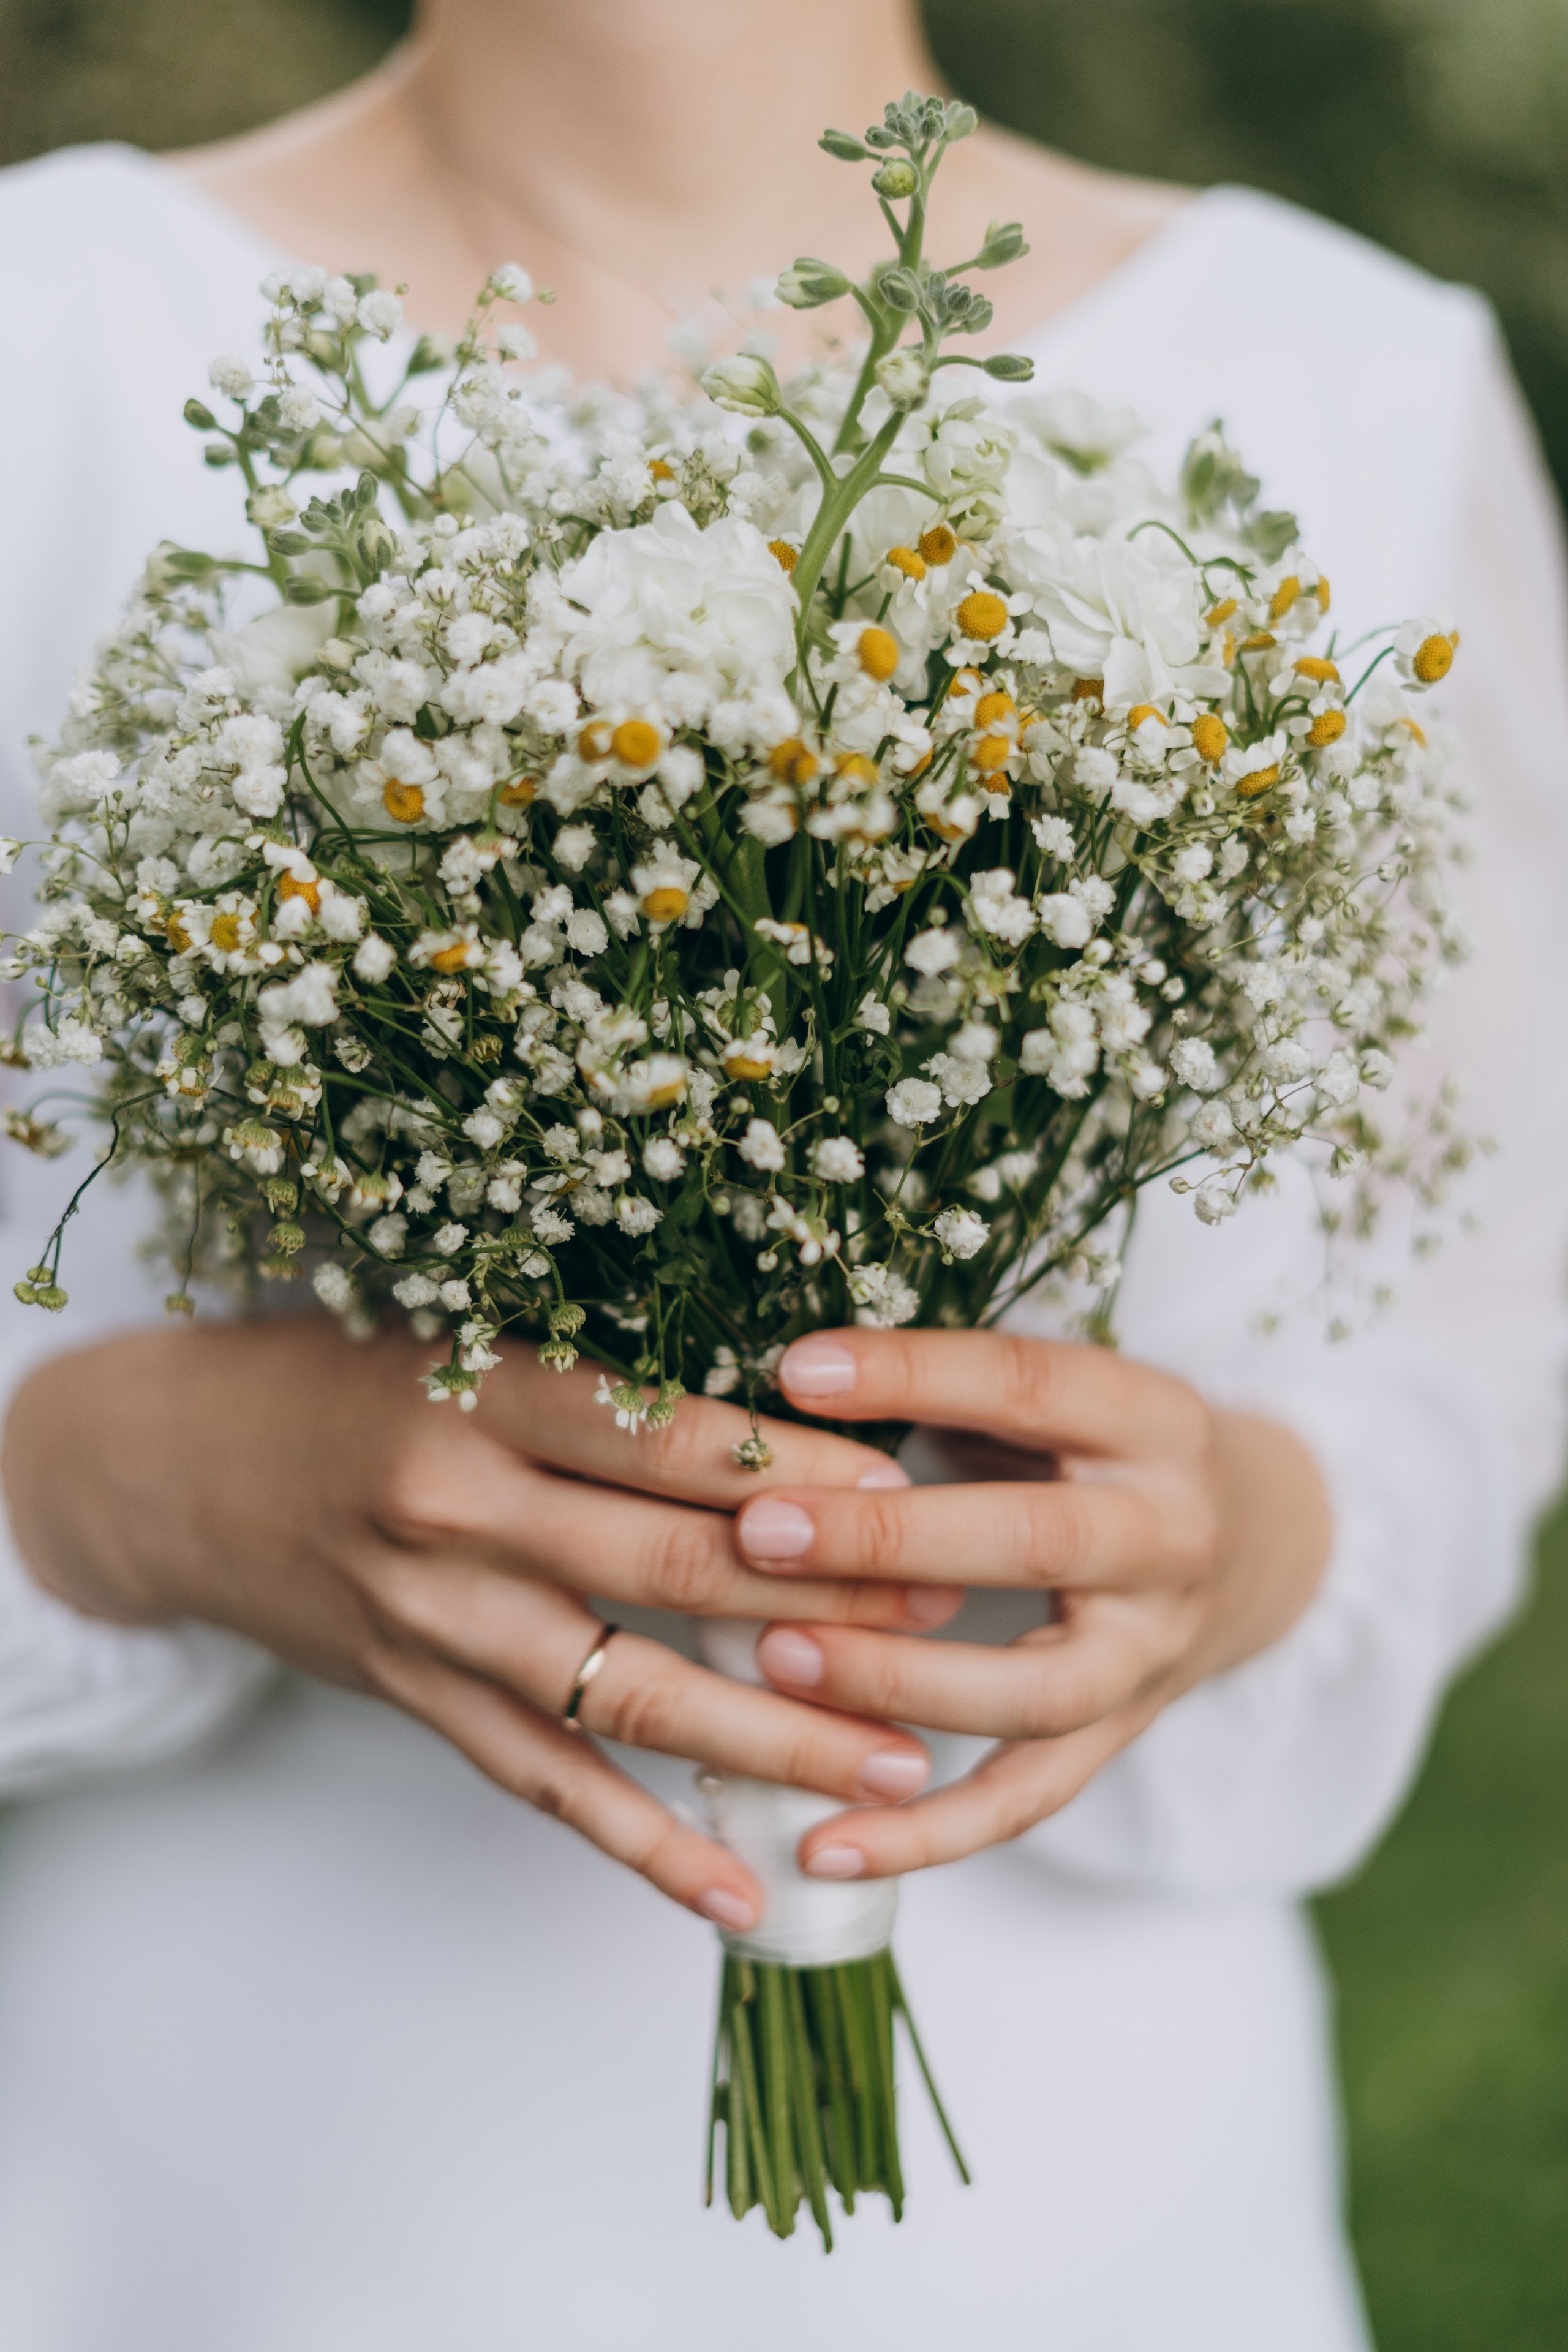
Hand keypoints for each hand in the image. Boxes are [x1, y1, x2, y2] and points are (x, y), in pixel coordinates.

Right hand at [2, 1319, 959, 1929]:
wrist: (176, 1463)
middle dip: (827, 1606)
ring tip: (899, 1770)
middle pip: (676, 1570)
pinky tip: (738, 1893)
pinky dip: (645, 1847)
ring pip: (634, 1700)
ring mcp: (438, 1623)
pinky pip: (549, 1785)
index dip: (801, 1469)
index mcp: (487, 1393)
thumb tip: (783, 1427)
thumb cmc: (345, 1379)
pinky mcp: (419, 1701)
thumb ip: (602, 1385)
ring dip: (776, 1741)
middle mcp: (462, 1511)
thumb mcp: (464, 1338)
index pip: (674, 1437)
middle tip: (949, 1628)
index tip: (913, 1490)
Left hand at [730, 1328, 1331, 1881]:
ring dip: (898, 1681)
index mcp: (1155, 1421)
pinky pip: (1025, 1802)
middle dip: (890, 1539)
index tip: (798, 1370)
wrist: (1264, 1543)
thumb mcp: (1071, 1391)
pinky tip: (818, 1845)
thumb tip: (795, 1375)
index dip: (916, 1375)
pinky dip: (922, 1836)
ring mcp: (1152, 1652)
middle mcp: (1169, 1538)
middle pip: (1037, 1541)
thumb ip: (963, 1386)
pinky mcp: (1120, 1736)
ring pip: (1033, 1690)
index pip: (1033, 1386)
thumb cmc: (1112, 1447)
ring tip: (776, 1657)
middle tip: (763, 1530)